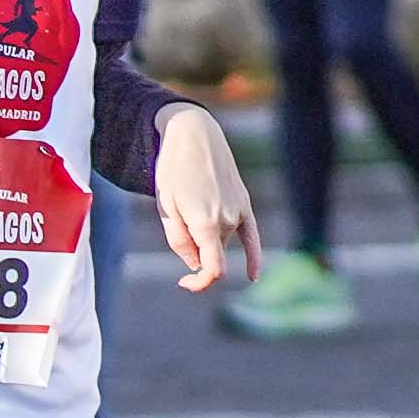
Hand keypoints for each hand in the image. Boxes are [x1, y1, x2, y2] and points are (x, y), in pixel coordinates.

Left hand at [150, 104, 253, 286]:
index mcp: (206, 223)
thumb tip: (194, 265)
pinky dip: (253, 258)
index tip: (184, 283)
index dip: (199, 283)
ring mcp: (240, 212)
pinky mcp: (245, 203)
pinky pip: (253, 237)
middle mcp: (228, 220)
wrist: (194, 134)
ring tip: (190, 199)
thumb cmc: (172, 169)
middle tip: (175, 216)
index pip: (212, 270)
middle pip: (211, 252)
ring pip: (222, 240)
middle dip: (193, 247)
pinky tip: (253, 276)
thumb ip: (178, 240)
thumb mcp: (165, 206)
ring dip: (206, 234)